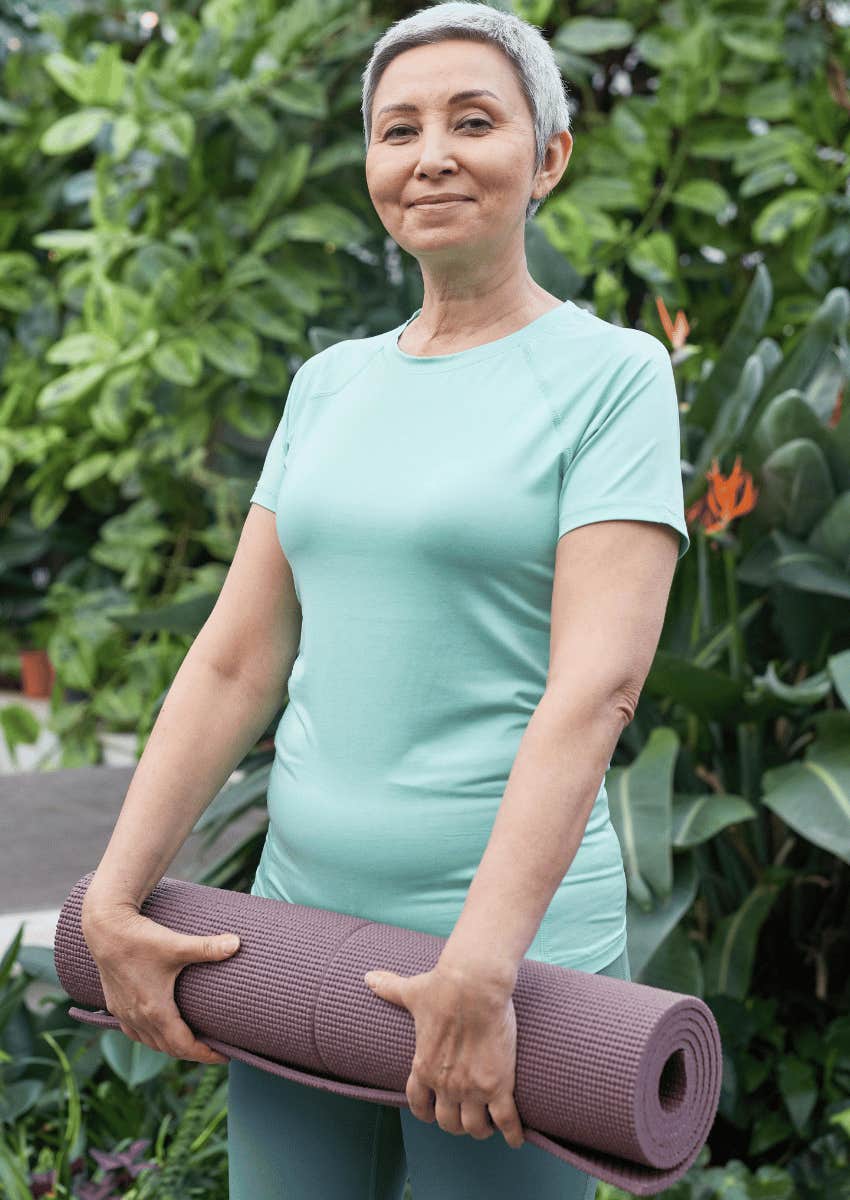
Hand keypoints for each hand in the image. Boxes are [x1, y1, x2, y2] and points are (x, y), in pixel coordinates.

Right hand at [82, 903, 240, 1065]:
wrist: (105, 930)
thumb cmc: (141, 939)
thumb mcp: (177, 945)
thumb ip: (208, 947)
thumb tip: (237, 944)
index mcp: (155, 1010)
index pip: (183, 1046)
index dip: (205, 1054)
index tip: (224, 1055)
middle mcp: (138, 1018)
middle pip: (168, 1049)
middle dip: (192, 1052)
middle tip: (215, 1048)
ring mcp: (124, 1014)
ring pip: (150, 1043)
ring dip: (171, 1046)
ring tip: (193, 1040)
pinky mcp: (115, 1005)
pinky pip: (135, 1033)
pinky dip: (151, 1037)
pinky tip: (160, 1028)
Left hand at [363, 962, 524, 1148]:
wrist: (473, 984)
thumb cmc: (442, 987)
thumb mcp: (412, 992)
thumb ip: (390, 989)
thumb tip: (368, 977)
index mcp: (423, 1066)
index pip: (418, 1104)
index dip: (426, 1112)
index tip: (433, 1114)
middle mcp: (445, 1084)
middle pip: (448, 1122)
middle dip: (456, 1124)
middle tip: (467, 1117)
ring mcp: (472, 1088)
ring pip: (474, 1127)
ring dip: (481, 1129)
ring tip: (489, 1125)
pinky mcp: (499, 1084)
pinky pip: (506, 1121)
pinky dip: (511, 1134)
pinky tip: (515, 1138)